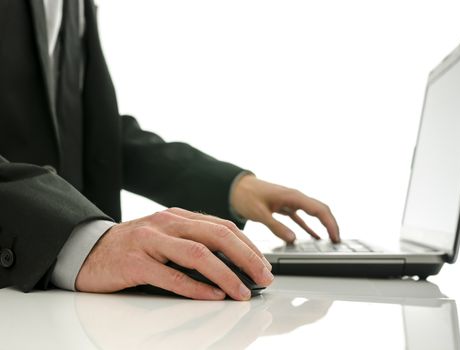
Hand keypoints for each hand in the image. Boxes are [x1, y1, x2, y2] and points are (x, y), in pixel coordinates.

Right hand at [75, 208, 273, 300]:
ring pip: (198, 254)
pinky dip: (196, 287)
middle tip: (263, 277)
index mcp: (178, 216)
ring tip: (242, 291)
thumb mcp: (166, 238)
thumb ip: (193, 244)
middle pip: (217, 236)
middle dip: (246, 258)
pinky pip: (171, 276)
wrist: (87, 250)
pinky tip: (213, 295)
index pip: (223, 227)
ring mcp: (150, 241)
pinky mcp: (135, 262)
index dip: (248, 246)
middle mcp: (167, 223)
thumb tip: (232, 266)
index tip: (264, 265)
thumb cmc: (132, 247)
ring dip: (226, 274)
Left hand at [230, 174, 339, 242]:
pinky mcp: (285, 207)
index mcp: (293, 196)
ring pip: (313, 213)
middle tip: (338, 241)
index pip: (319, 209)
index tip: (336, 236)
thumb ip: (276, 227)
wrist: (236, 187)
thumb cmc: (246, 196)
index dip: (330, 223)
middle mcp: (295, 198)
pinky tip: (314, 236)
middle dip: (331, 224)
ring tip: (331, 241)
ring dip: (323, 225)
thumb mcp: (260, 213)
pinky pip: (302, 218)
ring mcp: (291, 202)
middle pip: (320, 210)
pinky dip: (309, 227)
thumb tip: (293, 239)